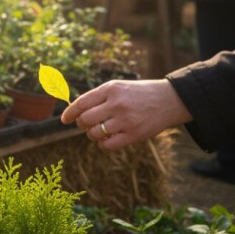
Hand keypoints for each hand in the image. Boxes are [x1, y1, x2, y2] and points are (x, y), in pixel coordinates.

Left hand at [61, 79, 192, 150]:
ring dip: (92, 135)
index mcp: (110, 89)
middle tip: (87, 124)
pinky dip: (102, 144)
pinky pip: (108, 145)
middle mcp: (117, 104)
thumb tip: (76, 111)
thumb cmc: (139, 93)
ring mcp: (126, 120)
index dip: (70, 113)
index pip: (81, 103)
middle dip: (82, 124)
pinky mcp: (135, 134)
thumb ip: (98, 97)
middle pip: (85, 120)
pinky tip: (106, 140)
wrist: (169, 99)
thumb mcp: (118, 87)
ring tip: (99, 131)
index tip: (65, 119)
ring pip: (95, 133)